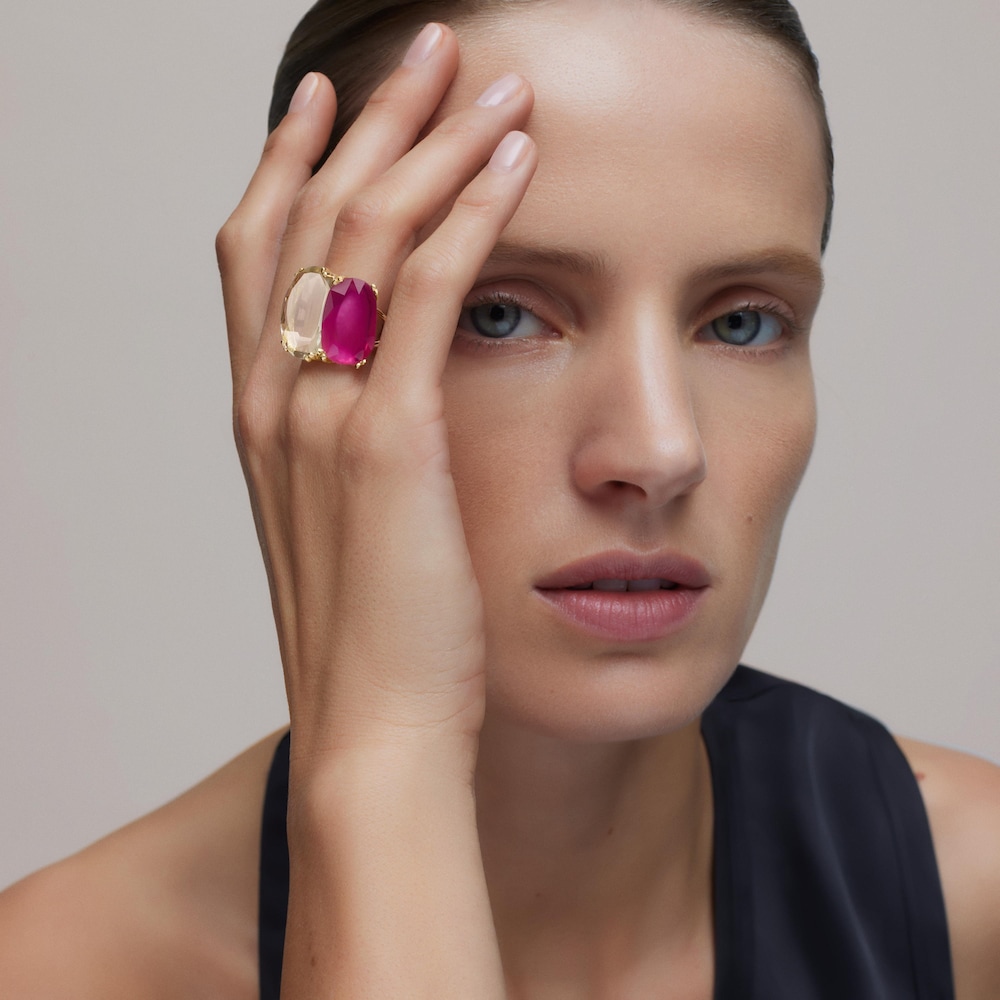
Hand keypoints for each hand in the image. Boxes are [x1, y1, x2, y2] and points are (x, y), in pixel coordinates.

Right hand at [215, 24, 535, 774]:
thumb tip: (390, 406)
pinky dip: (470, 213)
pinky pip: (429, 292)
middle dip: (365, 121)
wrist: (377, 735)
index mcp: (264, 418)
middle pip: (307, 216)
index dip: (289, 163)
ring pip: (364, 234)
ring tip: (488, 76)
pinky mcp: (391, 442)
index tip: (329, 99)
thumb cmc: (377, 643)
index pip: (258, 252)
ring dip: (427, 141)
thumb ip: (351, 454)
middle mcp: (276, 400)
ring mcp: (324, 418)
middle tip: (423, 49)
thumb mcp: (349, 531)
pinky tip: (515, 158)